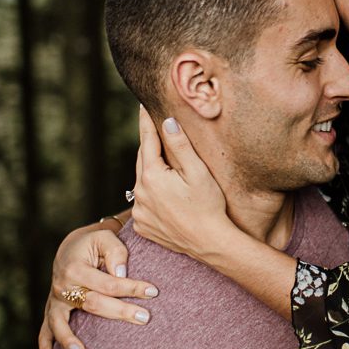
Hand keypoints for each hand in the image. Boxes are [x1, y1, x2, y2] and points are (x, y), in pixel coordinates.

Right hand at [40, 225, 157, 348]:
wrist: (71, 248)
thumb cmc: (94, 244)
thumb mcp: (105, 238)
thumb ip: (116, 252)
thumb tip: (121, 274)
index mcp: (75, 267)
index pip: (108, 282)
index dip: (131, 287)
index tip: (153, 291)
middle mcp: (62, 286)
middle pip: (91, 304)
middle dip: (119, 312)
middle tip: (144, 318)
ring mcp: (55, 301)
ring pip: (60, 324)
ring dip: (69, 340)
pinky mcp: (52, 312)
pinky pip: (45, 334)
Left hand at [131, 107, 226, 255]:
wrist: (209, 243)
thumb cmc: (209, 205)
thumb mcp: (198, 172)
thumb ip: (180, 146)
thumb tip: (167, 122)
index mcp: (152, 176)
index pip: (147, 141)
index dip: (146, 122)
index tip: (142, 104)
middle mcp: (139, 193)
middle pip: (143, 160)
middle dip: (150, 146)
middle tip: (155, 129)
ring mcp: (139, 211)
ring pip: (142, 182)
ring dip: (151, 172)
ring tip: (165, 165)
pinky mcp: (142, 225)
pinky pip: (143, 203)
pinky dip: (151, 194)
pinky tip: (165, 195)